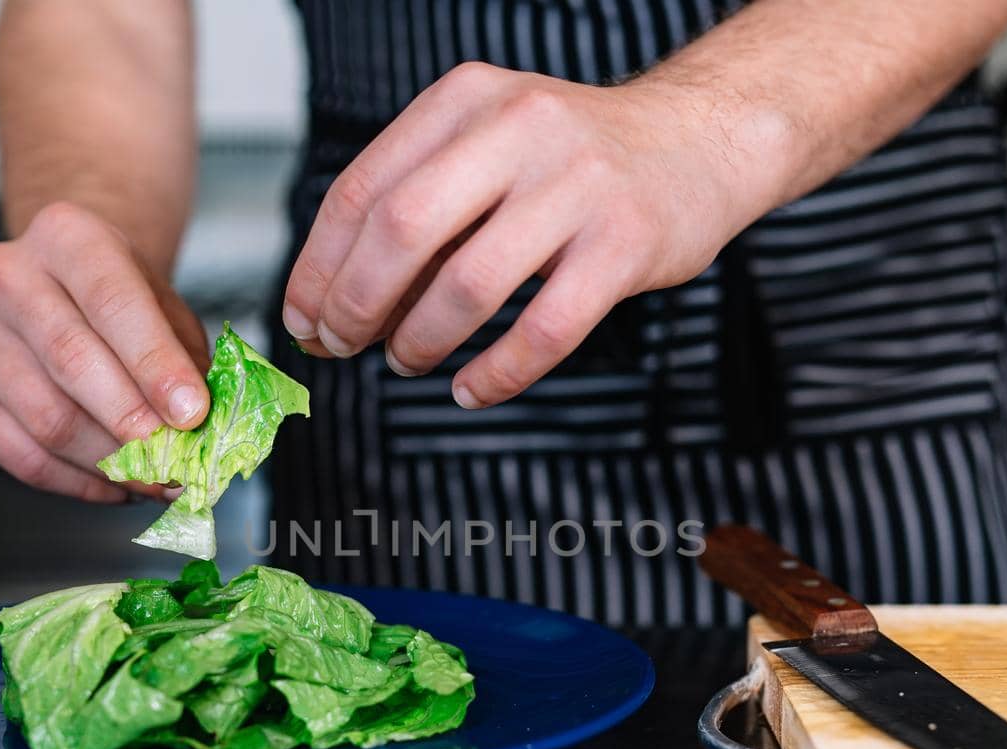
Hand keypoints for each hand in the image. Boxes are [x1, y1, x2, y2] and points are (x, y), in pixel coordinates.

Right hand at [0, 202, 210, 501]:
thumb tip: (202, 429)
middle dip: (133, 424)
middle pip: (71, 361)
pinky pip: (22, 455)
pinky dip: (77, 482)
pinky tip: (115, 484)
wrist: (64, 287)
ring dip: (110, 464)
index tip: (192, 415)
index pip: (111, 301)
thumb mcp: (166, 309)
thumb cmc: (121, 302)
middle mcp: (7, 275)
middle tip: (177, 464)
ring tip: (155, 480)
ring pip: (47, 418)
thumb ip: (185, 362)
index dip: (155, 364)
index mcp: (67, 236)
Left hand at [282, 61, 787, 407]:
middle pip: (401, 231)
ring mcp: (578, 185)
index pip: (362, 189)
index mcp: (467, 100)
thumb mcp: (491, 145)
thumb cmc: (576, 159)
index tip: (303, 318)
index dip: (318, 266)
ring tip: (408, 362)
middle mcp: (518, 129)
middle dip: (356, 305)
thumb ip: (422, 202)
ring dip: (420, 341)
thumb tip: (336, 301)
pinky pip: (545, 330)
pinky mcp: (626, 243)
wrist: (702, 139)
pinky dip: (496, 374)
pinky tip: (472, 390)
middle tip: (345, 347)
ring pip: (468, 286)